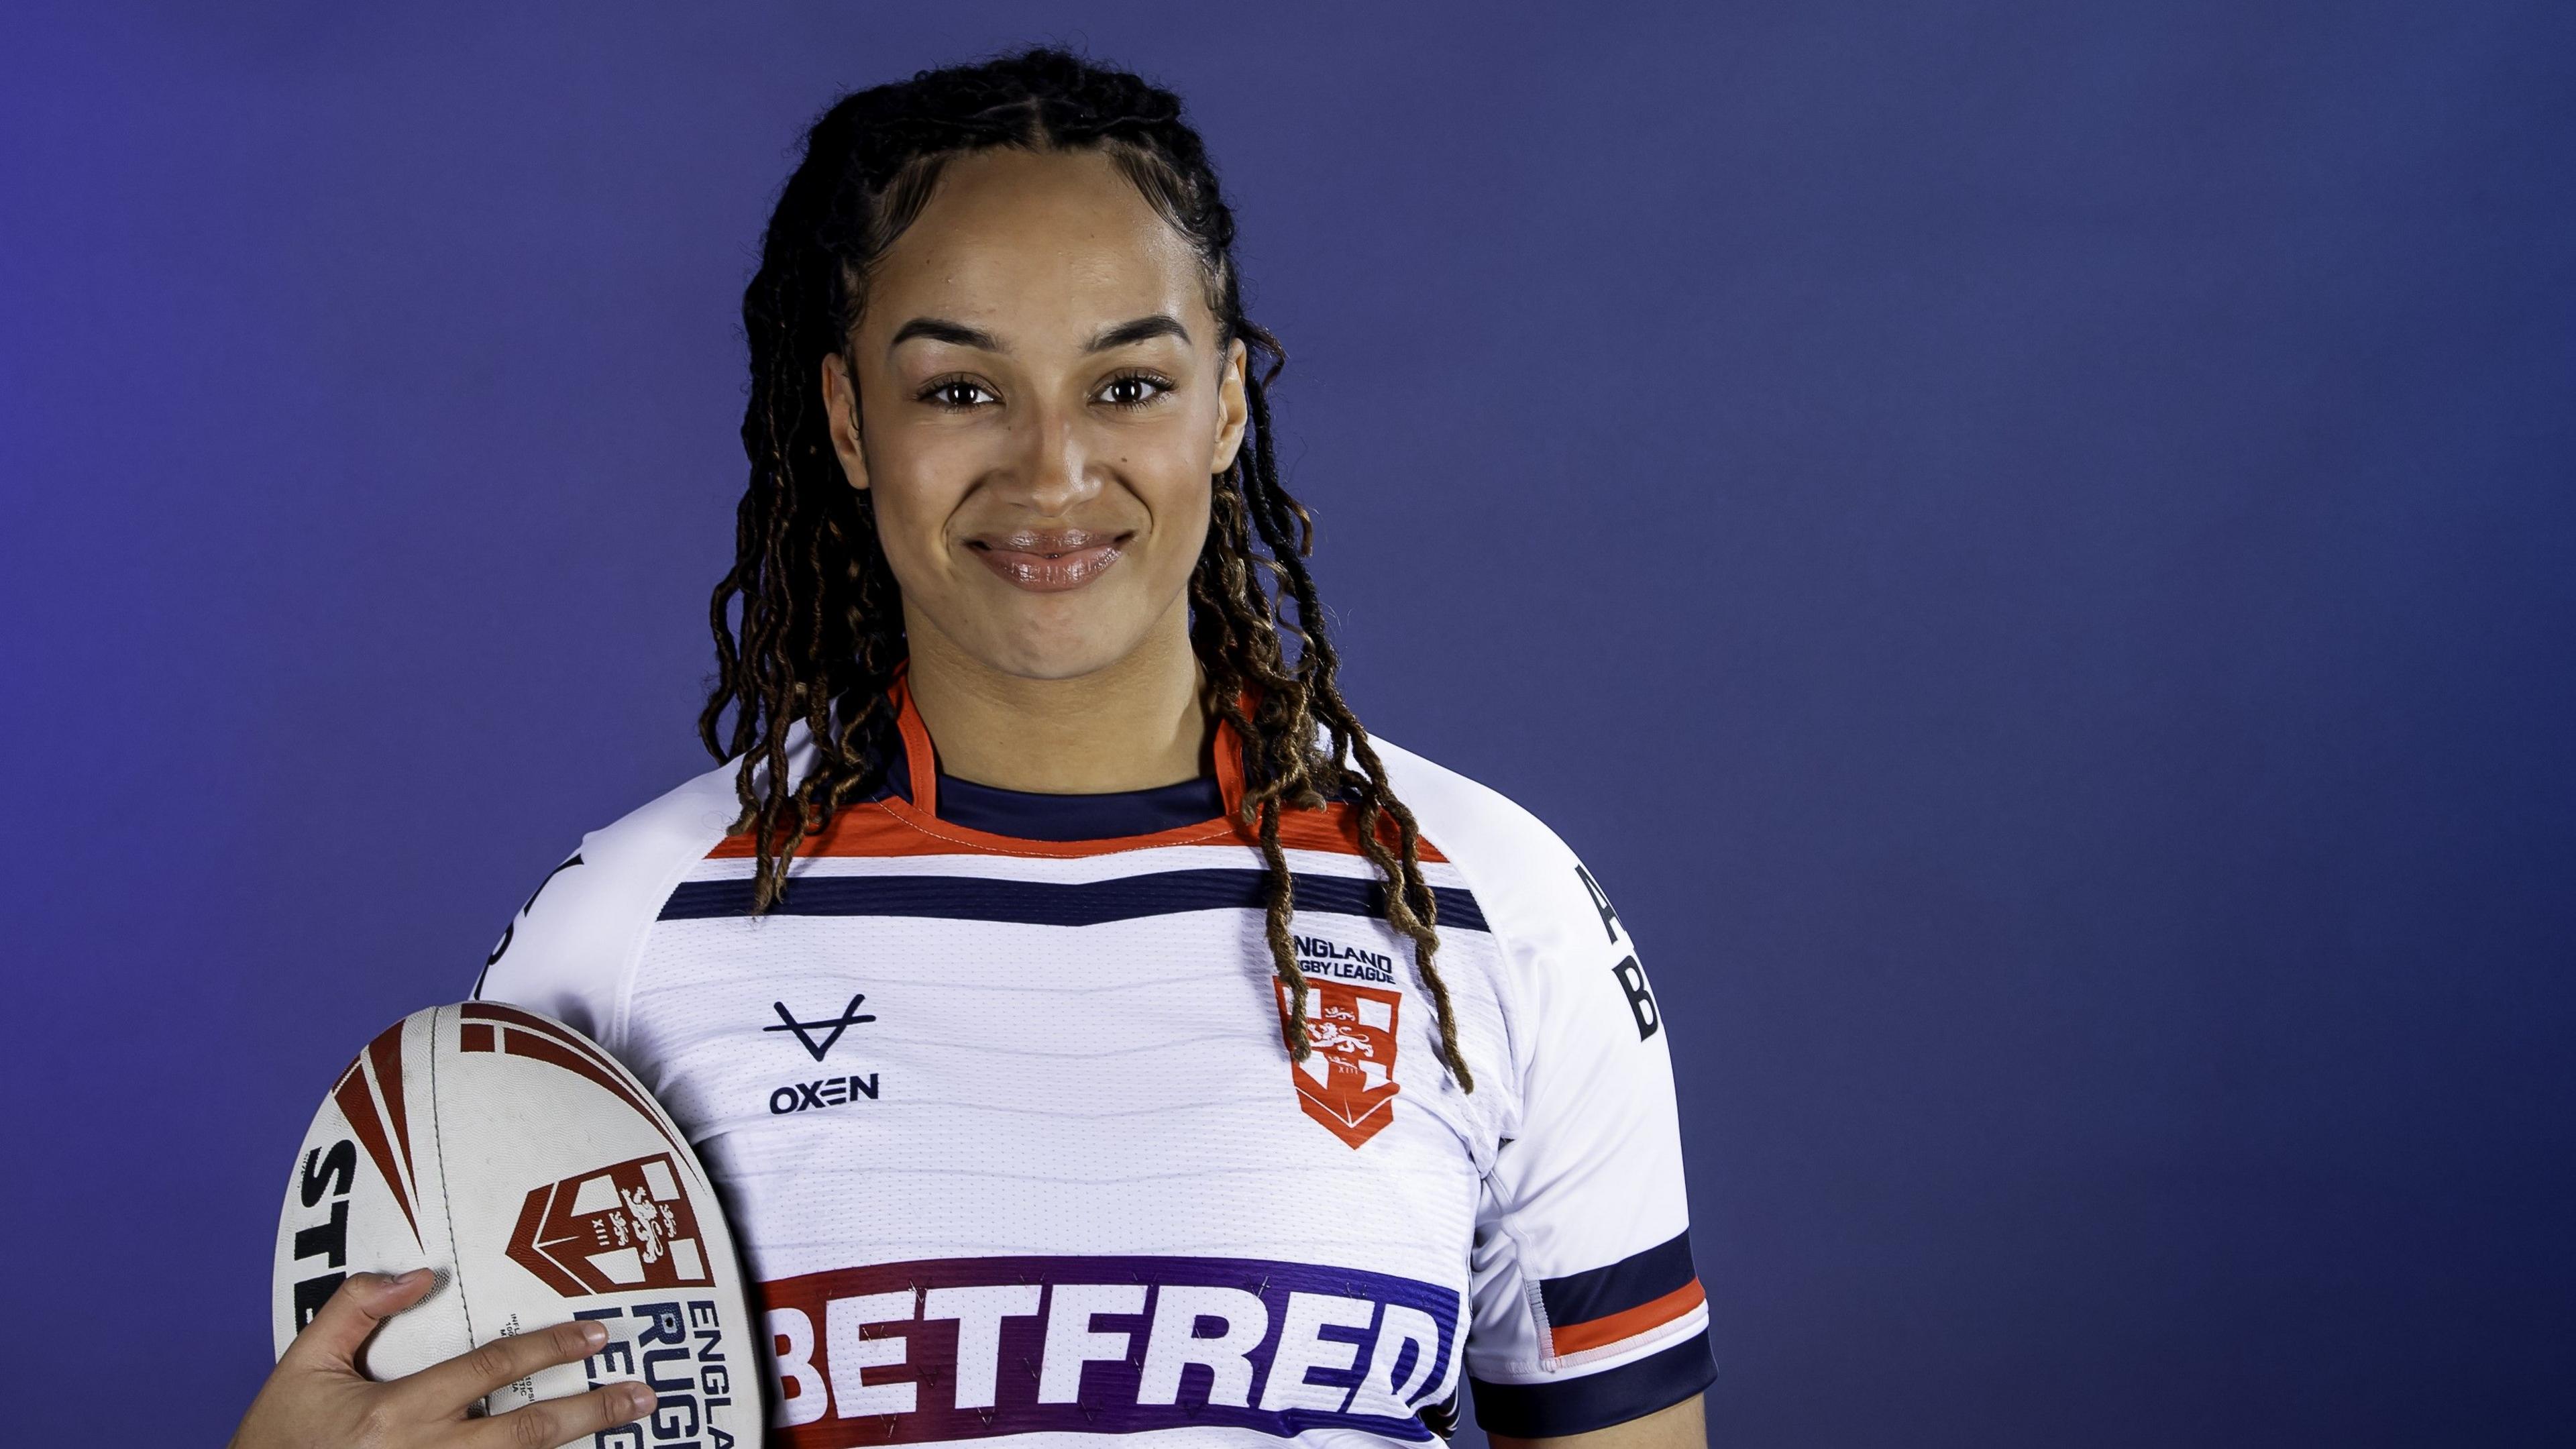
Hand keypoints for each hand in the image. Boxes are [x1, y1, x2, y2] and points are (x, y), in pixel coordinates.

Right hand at [230, 1269, 654, 1448]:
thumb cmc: (276, 1442)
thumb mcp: (302, 1365)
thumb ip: (355, 1309)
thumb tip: (417, 1275)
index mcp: (396, 1412)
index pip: (491, 1369)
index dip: (549, 1348)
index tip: (595, 1333)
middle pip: (527, 1434)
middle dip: (591, 1411)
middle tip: (642, 1395)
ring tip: (627, 1426)